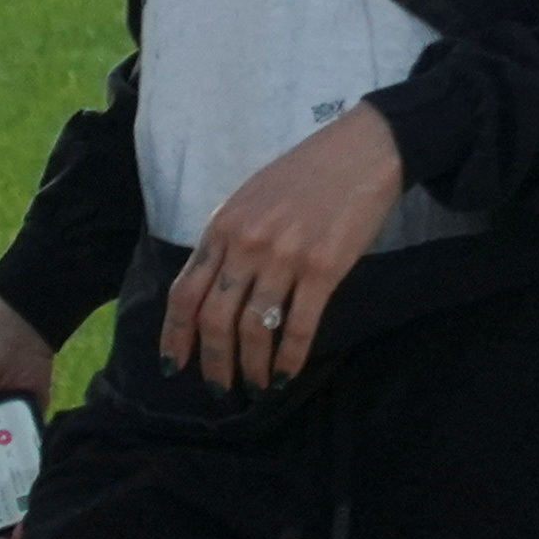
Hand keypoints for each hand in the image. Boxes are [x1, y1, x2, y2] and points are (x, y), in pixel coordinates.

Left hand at [167, 104, 402, 389]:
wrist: (364, 150)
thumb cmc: (308, 172)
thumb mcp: (251, 198)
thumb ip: (229, 238)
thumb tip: (214, 284)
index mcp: (222, 227)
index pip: (184, 293)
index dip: (175, 336)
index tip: (174, 365)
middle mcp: (247, 244)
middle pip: (214, 318)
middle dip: (213, 361)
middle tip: (218, 388)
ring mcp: (285, 257)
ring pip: (255, 327)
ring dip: (251, 366)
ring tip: (254, 386)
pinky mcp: (326, 267)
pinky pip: (301, 323)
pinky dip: (290, 356)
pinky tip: (285, 375)